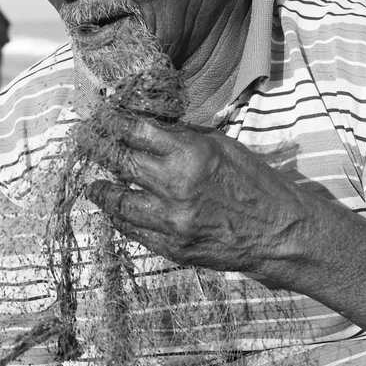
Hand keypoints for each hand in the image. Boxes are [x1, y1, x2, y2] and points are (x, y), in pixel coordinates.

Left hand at [85, 117, 312, 272]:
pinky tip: (114, 211)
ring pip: (119, 202)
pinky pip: (134, 231)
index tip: (100, 118)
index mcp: (191, 154)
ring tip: (91, 184)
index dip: (113, 123)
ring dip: (101, 190)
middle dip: (98, 149)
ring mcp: (172, 221)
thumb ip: (184, 138)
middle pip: (121, 162)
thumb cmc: (257, 183)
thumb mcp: (223, 146)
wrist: (281, 233)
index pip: (137, 132)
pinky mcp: (173, 248)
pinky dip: (121, 218)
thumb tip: (151, 129)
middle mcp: (176, 186)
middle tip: (83, 142)